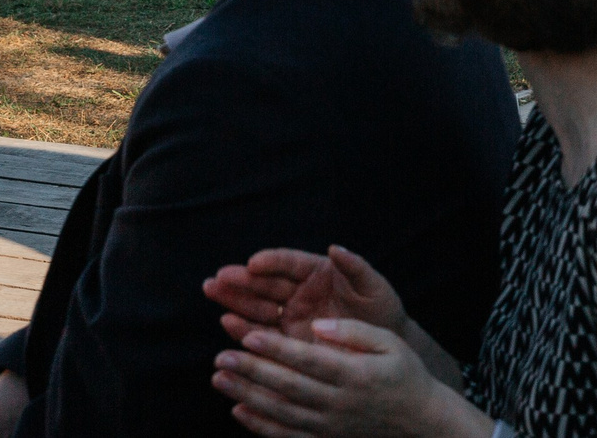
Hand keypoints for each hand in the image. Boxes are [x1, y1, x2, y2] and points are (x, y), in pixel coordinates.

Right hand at [206, 246, 406, 343]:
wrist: (383, 349)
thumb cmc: (382, 311)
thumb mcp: (374, 287)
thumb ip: (356, 267)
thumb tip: (336, 247)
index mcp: (319, 272)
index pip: (290, 263)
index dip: (271, 262)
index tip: (253, 263)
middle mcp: (300, 292)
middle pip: (267, 283)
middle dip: (242, 279)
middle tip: (218, 276)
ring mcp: (292, 315)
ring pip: (258, 305)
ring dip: (235, 299)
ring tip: (213, 291)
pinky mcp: (287, 340)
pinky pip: (263, 333)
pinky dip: (244, 328)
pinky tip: (227, 321)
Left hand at [213, 316, 461, 437]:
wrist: (421, 422)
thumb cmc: (405, 374)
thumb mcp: (391, 342)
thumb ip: (354, 331)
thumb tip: (318, 325)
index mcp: (355, 374)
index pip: (308, 360)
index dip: (277, 349)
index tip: (249, 336)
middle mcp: (338, 403)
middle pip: (288, 387)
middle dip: (252, 371)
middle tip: (221, 356)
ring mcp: (329, 426)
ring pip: (281, 412)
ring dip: (247, 395)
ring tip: (219, 378)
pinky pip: (287, 435)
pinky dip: (260, 425)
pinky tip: (238, 410)